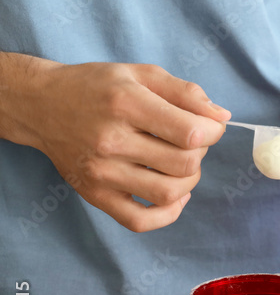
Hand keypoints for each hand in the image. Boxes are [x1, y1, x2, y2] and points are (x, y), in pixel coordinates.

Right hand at [16, 60, 230, 231]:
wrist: (41, 104)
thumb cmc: (97, 86)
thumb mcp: (142, 74)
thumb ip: (186, 92)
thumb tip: (222, 117)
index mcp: (127, 104)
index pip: (191, 133)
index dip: (213, 132)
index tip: (208, 126)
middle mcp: (111, 140)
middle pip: (184, 164)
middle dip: (201, 153)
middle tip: (190, 142)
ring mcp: (101, 172)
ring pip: (168, 193)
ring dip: (189, 181)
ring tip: (180, 165)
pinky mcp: (94, 195)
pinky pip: (140, 221)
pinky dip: (168, 214)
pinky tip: (174, 196)